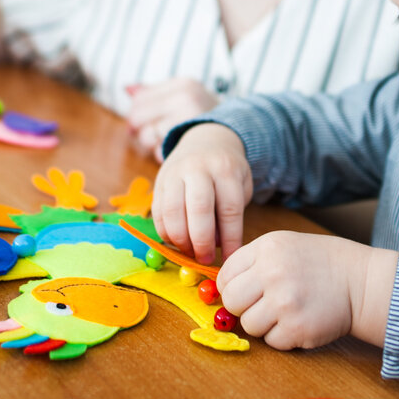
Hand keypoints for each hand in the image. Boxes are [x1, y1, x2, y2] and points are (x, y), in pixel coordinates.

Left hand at [126, 77, 219, 158]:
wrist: (237, 132)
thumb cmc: (203, 114)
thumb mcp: (183, 95)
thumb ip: (154, 92)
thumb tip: (127, 88)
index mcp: (183, 84)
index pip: (140, 99)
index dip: (136, 114)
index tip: (144, 122)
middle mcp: (186, 97)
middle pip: (138, 116)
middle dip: (141, 129)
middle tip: (154, 134)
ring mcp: (188, 118)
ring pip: (147, 135)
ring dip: (152, 143)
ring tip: (168, 140)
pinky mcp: (189, 141)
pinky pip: (159, 150)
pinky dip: (162, 153)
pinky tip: (175, 148)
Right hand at [152, 122, 251, 263]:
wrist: (205, 140)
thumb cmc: (226, 171)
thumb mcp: (240, 185)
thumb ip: (231, 213)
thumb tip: (216, 246)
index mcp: (225, 169)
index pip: (229, 209)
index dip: (230, 238)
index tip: (231, 258)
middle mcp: (198, 168)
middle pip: (198, 208)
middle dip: (202, 240)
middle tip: (206, 258)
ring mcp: (174, 173)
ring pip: (172, 211)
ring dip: (180, 239)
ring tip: (190, 252)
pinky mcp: (158, 182)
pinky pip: (158, 212)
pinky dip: (166, 233)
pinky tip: (177, 242)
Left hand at [217, 232, 397, 349]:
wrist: (360, 282)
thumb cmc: (320, 263)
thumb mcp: (285, 246)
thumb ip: (253, 262)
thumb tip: (219, 290)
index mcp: (267, 248)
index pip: (225, 276)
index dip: (233, 287)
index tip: (247, 291)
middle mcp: (273, 272)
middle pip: (231, 302)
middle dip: (244, 307)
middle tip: (265, 303)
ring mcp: (285, 302)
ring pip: (249, 325)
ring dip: (264, 324)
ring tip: (286, 311)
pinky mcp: (296, 329)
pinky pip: (271, 341)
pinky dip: (283, 336)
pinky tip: (299, 321)